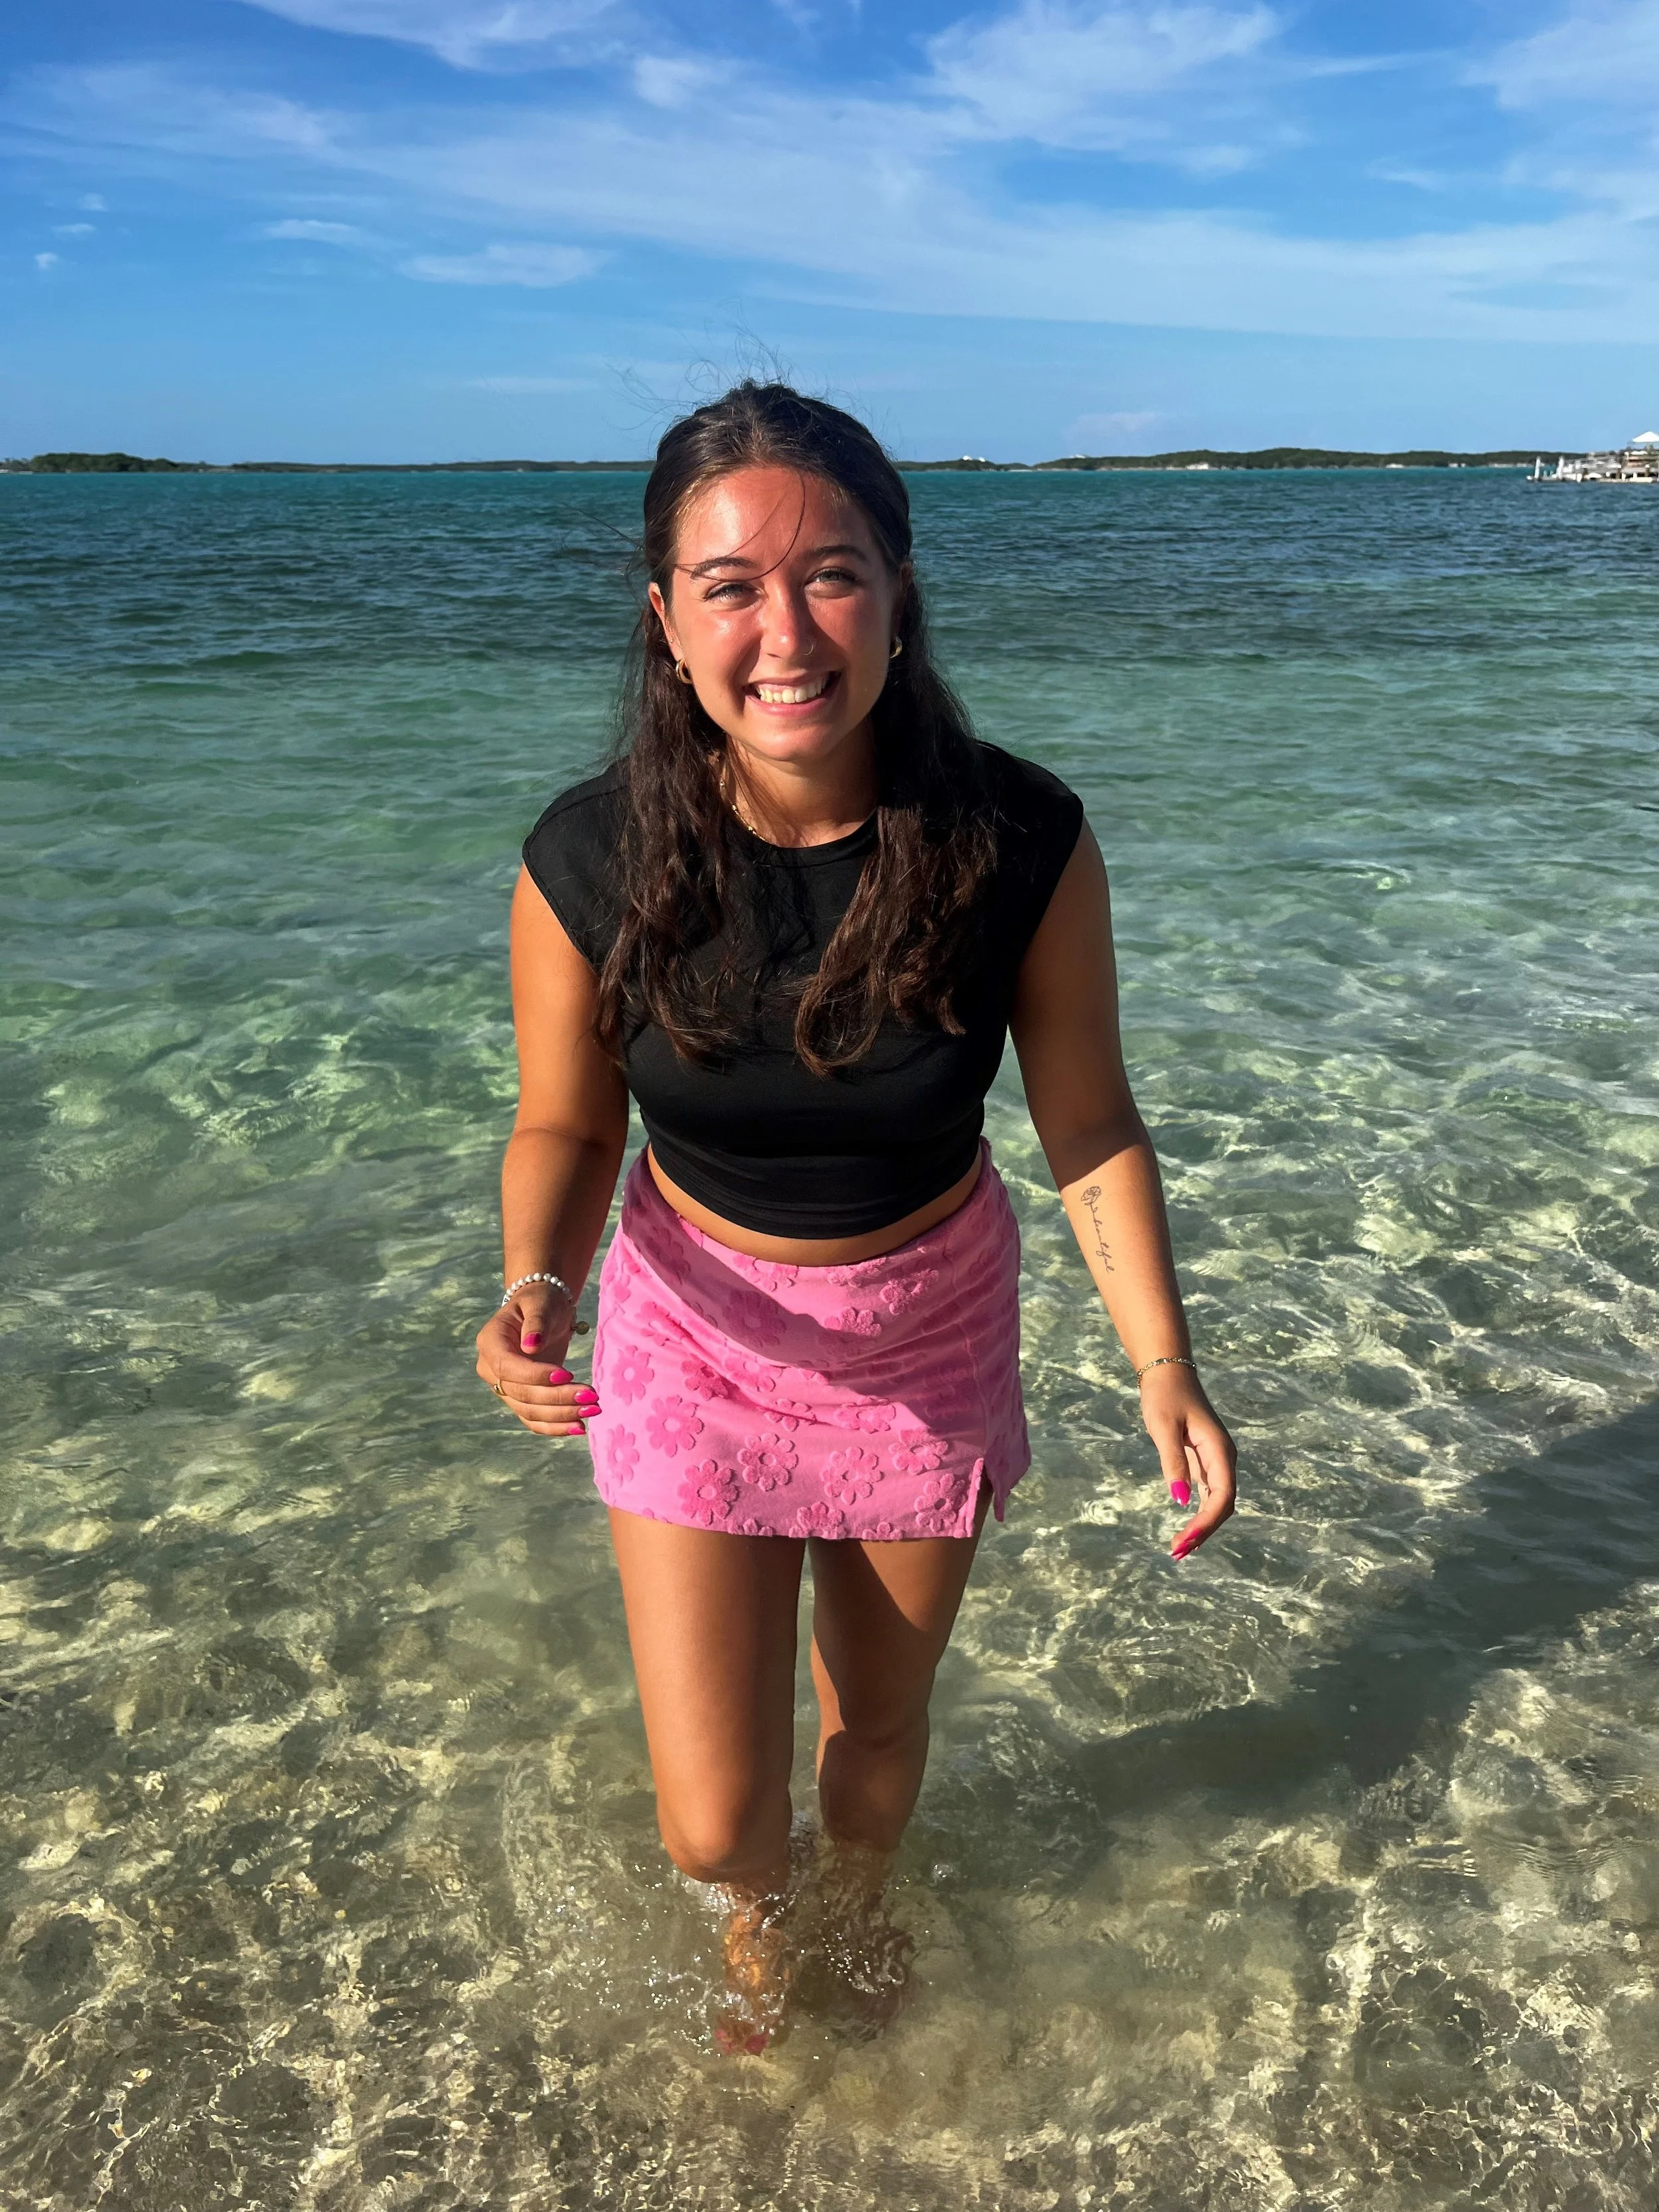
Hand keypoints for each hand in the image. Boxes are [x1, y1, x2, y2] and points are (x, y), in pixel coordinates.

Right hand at [474, 1281, 598, 1437]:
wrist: (541, 1313)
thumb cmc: (540, 1303)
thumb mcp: (540, 1303)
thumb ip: (536, 1322)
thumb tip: (531, 1344)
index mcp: (490, 1343)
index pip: (508, 1367)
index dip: (535, 1375)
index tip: (567, 1374)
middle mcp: (491, 1370)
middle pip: (521, 1394)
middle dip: (558, 1398)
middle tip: (591, 1395)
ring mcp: (504, 1388)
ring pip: (529, 1411)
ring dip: (562, 1415)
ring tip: (593, 1410)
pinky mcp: (520, 1400)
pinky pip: (534, 1420)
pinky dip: (556, 1427)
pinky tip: (579, 1427)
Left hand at [1138, 1365, 1235, 1559]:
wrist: (1168, 1375)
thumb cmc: (1165, 1397)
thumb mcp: (1164, 1428)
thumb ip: (1173, 1461)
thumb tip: (1180, 1499)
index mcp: (1220, 1451)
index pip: (1222, 1497)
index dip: (1206, 1523)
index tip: (1184, 1540)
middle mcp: (1223, 1459)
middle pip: (1222, 1505)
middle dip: (1203, 1531)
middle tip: (1176, 1552)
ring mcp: (1216, 1462)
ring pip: (1216, 1503)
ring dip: (1201, 1527)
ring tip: (1178, 1548)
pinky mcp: (1205, 1462)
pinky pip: (1208, 1495)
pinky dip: (1198, 1515)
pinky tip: (1185, 1530)